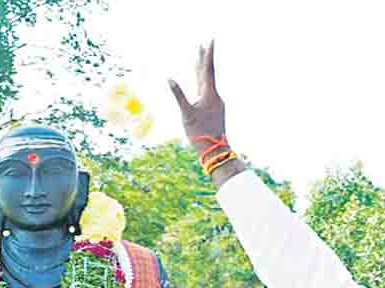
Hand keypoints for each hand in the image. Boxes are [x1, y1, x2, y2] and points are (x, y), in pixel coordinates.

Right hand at [169, 41, 227, 155]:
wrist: (215, 149)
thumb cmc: (200, 132)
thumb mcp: (186, 113)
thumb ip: (178, 95)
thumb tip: (169, 79)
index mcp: (209, 94)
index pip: (207, 69)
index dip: (207, 54)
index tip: (209, 41)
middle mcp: (214, 95)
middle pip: (208, 73)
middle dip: (204, 58)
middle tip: (203, 44)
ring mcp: (215, 102)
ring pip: (207, 82)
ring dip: (202, 69)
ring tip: (199, 58)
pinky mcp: (214, 108)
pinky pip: (207, 90)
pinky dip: (202, 82)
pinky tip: (200, 82)